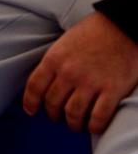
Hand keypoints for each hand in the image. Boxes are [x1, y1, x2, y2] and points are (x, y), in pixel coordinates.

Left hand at [23, 11, 137, 133]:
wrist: (123, 26)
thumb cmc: (93, 33)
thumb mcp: (63, 43)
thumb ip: (54, 63)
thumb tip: (46, 82)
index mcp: (54, 59)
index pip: (35, 87)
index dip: (31, 102)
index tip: (31, 110)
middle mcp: (69, 73)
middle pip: (53, 103)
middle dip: (53, 114)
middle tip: (57, 117)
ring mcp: (91, 83)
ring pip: (73, 113)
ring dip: (72, 123)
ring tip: (75, 125)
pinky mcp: (112, 90)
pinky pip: (99, 117)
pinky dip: (94, 126)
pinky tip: (93, 127)